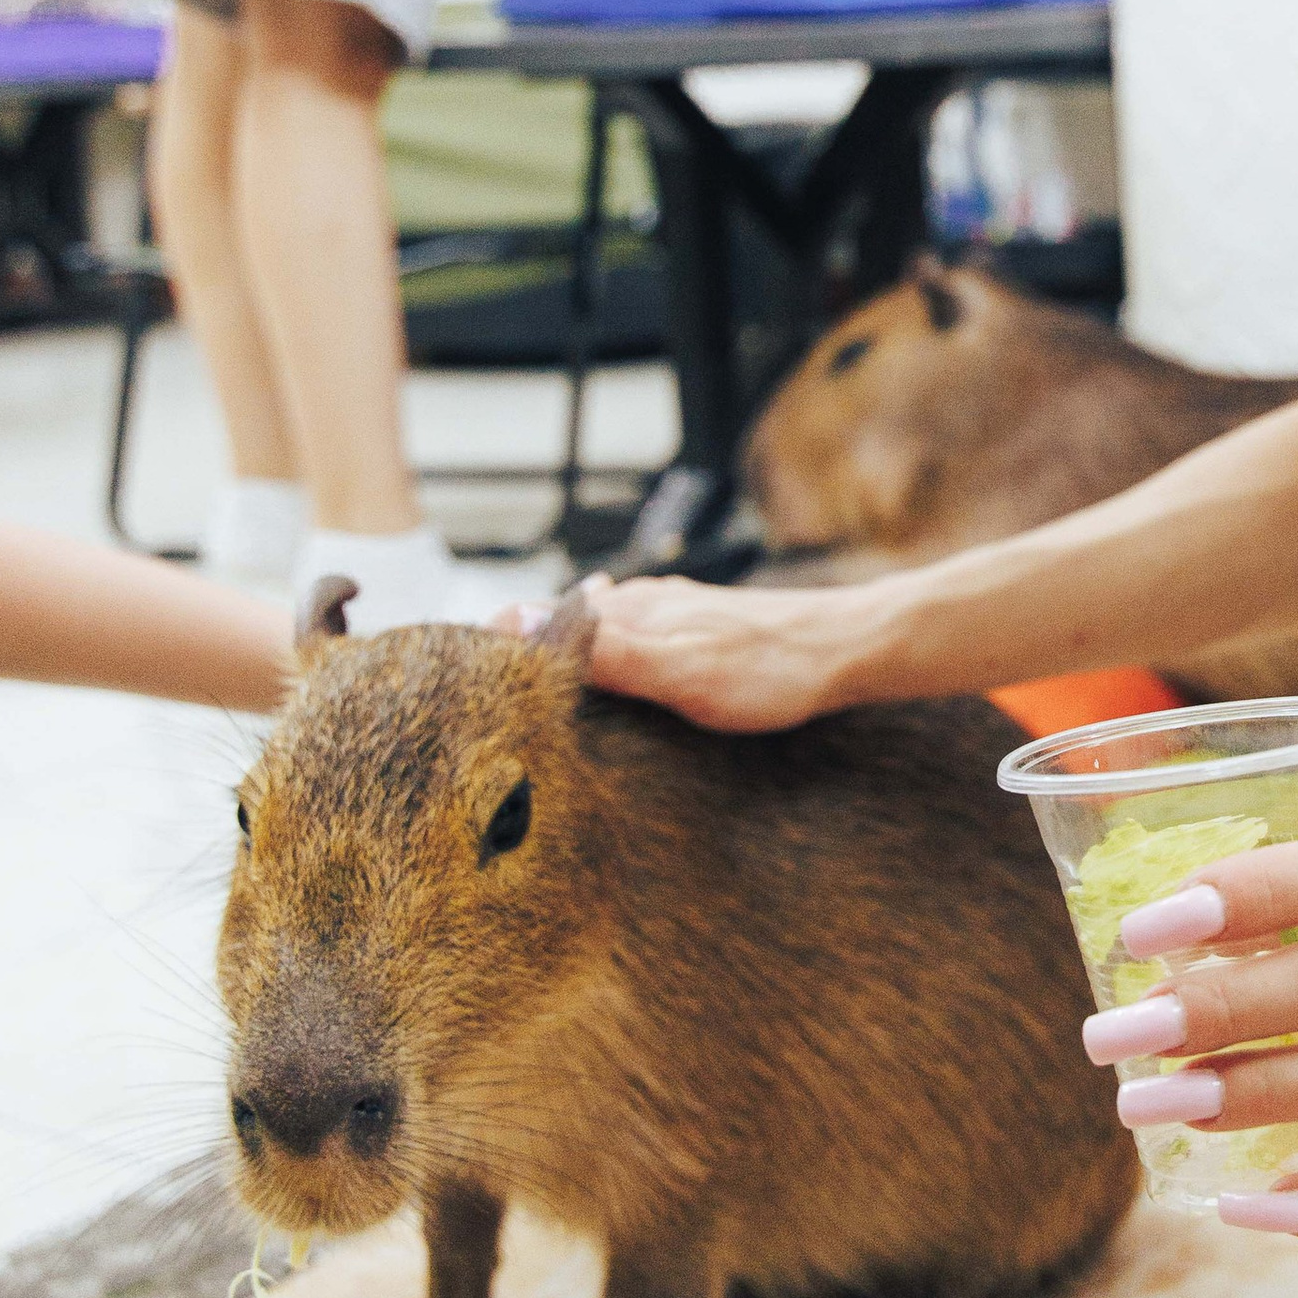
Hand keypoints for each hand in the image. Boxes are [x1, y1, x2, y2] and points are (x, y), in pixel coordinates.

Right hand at [506, 573, 873, 733]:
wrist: (850, 648)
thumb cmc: (770, 667)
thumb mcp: (680, 670)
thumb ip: (603, 650)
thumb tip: (514, 621)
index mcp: (626, 611)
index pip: (530, 618)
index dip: (490, 646)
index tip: (446, 679)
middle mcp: (640, 602)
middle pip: (555, 622)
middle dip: (515, 650)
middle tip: (472, 695)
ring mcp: (670, 612)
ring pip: (591, 626)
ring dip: (558, 648)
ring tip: (522, 682)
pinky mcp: (696, 628)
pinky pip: (629, 634)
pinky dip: (603, 650)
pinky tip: (608, 662)